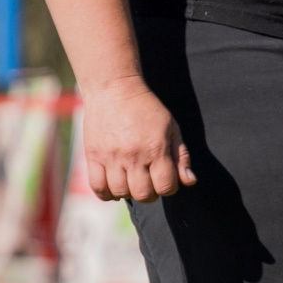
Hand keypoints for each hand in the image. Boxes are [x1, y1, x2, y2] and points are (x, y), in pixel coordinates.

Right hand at [81, 75, 193, 202]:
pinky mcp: (93, 155)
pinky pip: (97, 187)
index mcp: (156, 148)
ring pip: (120, 192)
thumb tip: (189, 182)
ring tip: (130, 181)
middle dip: (150, 193)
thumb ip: (181, 157)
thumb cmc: (147, 109)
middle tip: (148, 181)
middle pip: (143, 194)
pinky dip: (106, 193)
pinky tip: (113, 186)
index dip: (169, 188)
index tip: (164, 179)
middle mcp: (133, 155)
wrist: (115, 88)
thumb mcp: (171, 128)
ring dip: (128, 192)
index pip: (166, 186)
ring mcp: (111, 156)